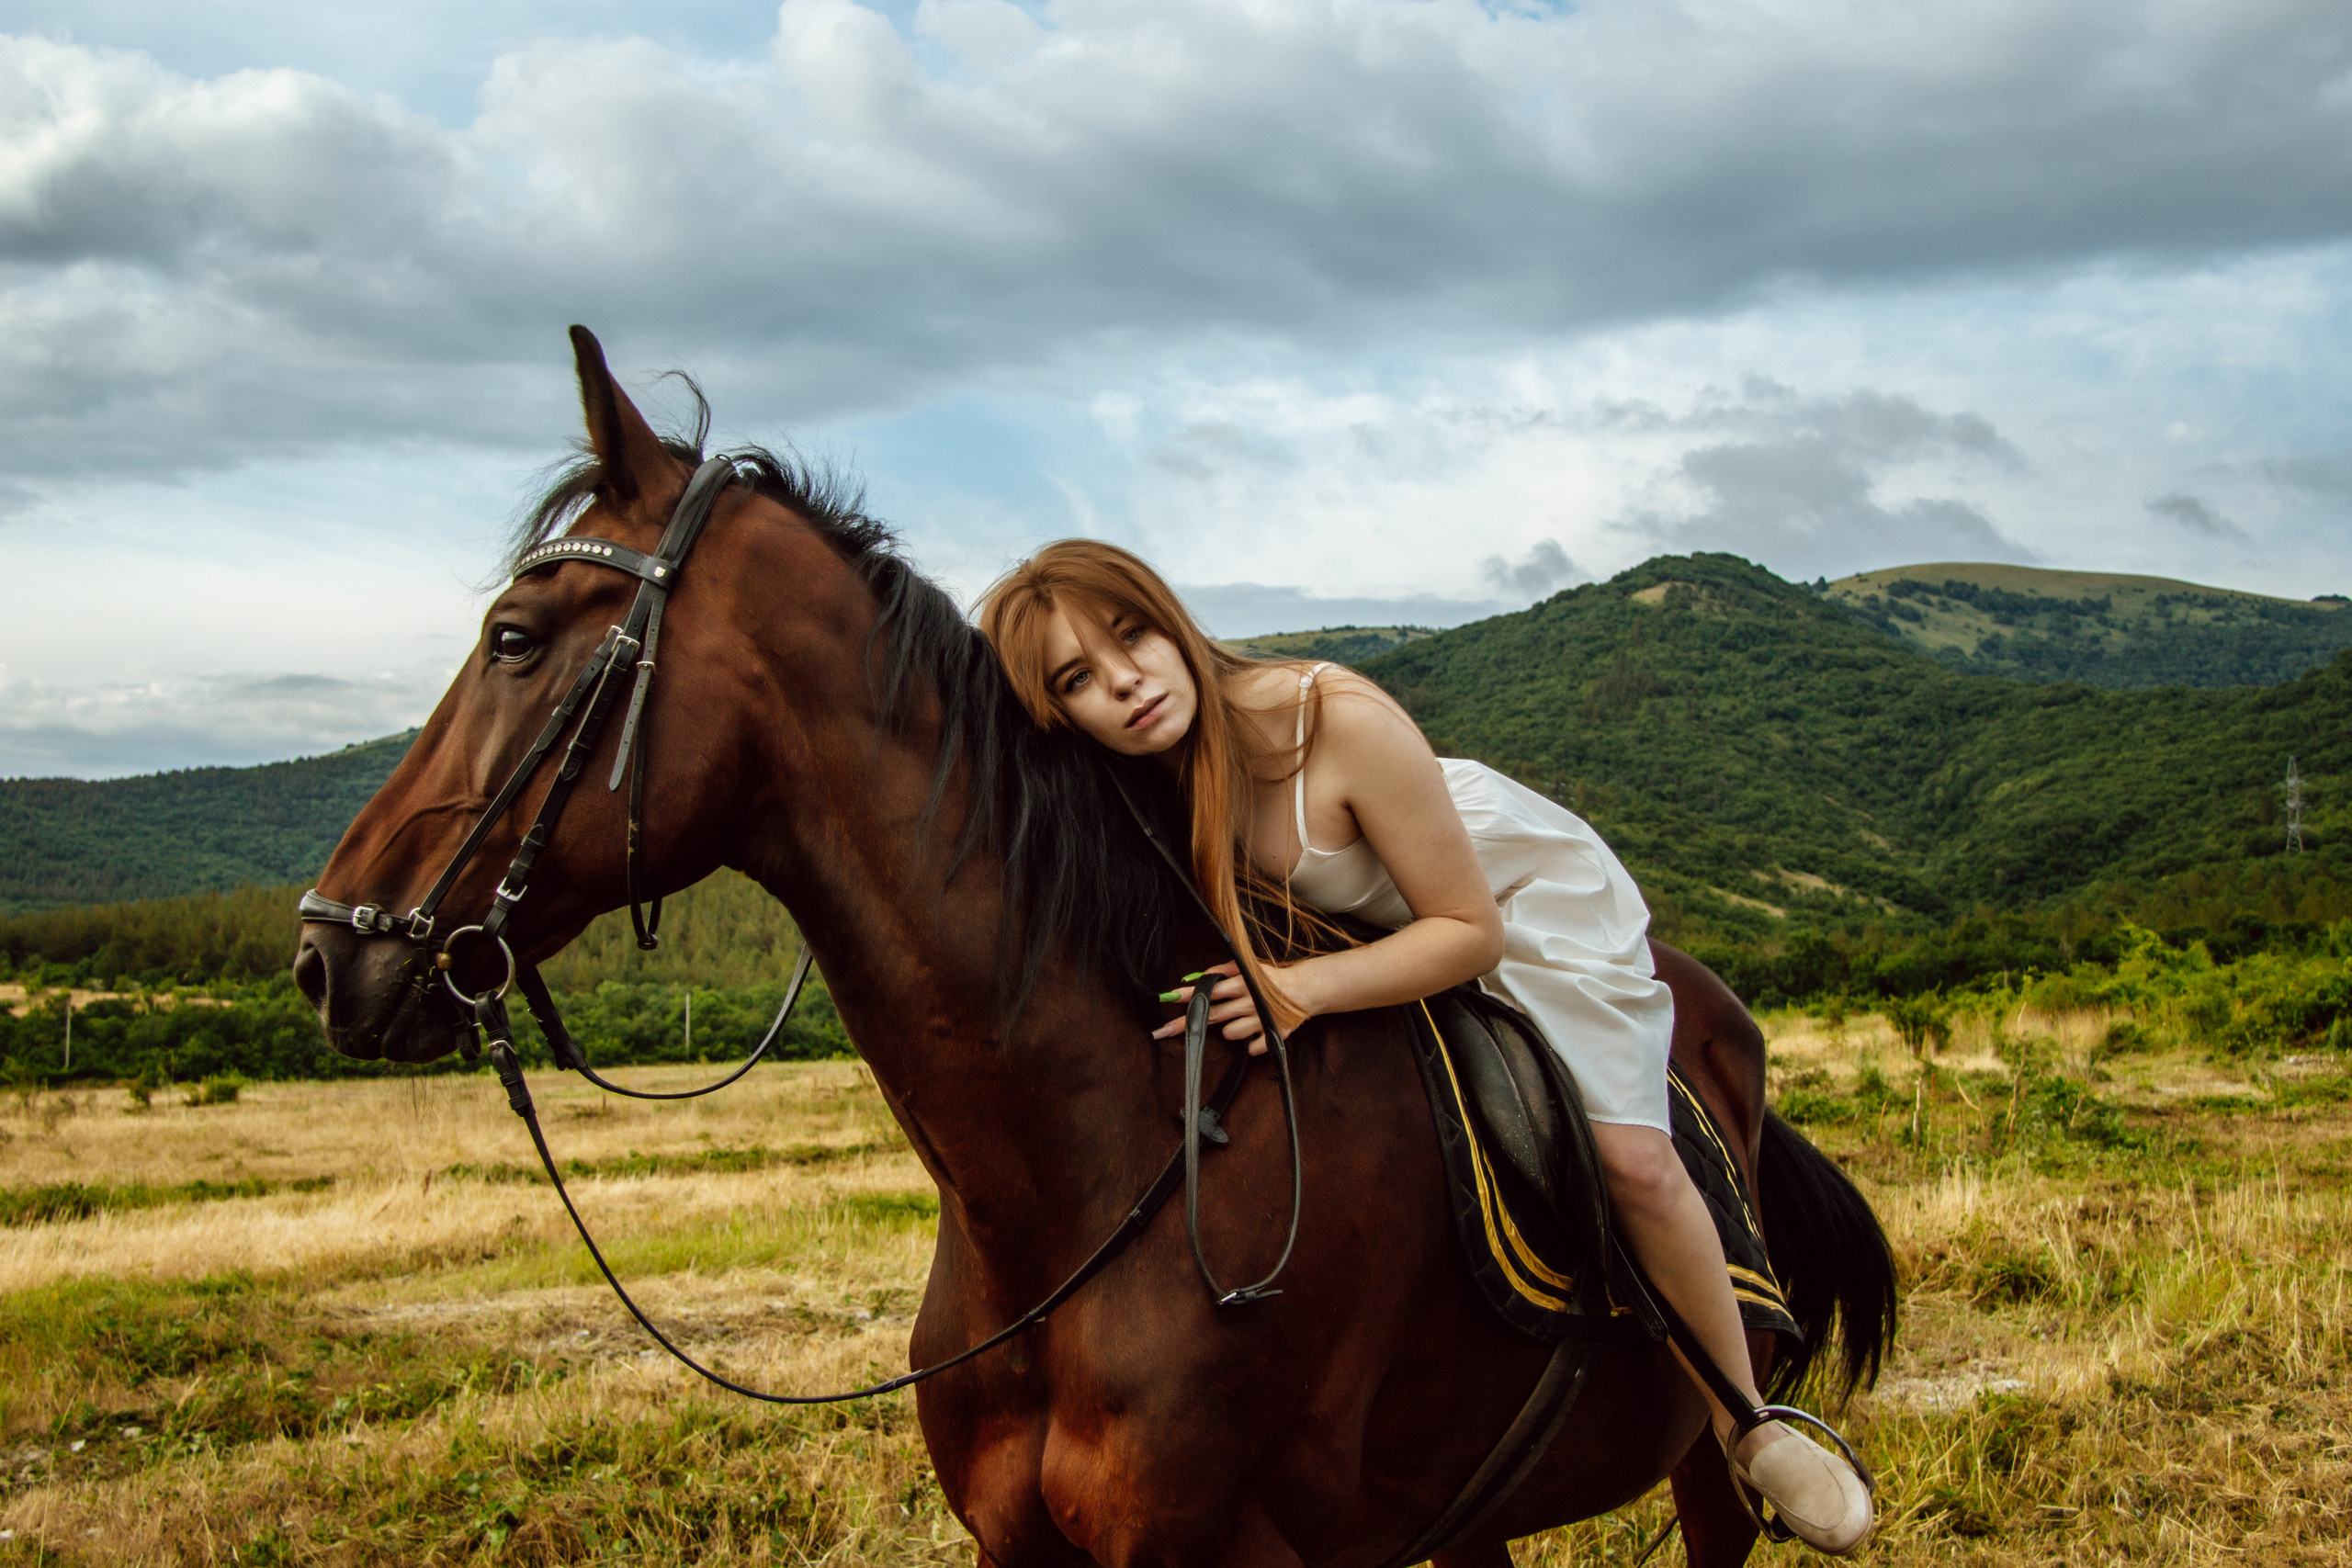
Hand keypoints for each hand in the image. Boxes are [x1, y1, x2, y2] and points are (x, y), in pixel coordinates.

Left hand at [1151, 961, 1268, 1055]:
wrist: (1303, 990)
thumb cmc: (1269, 979)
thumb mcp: (1247, 968)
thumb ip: (1222, 971)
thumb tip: (1196, 977)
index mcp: (1243, 984)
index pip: (1210, 989)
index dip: (1189, 995)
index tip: (1168, 998)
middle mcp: (1249, 1002)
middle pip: (1213, 1015)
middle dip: (1189, 1023)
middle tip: (1165, 1029)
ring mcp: (1260, 1020)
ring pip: (1230, 1033)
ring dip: (1230, 1029)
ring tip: (1240, 1020)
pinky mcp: (1272, 1035)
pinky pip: (1252, 1048)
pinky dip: (1251, 1044)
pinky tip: (1256, 1035)